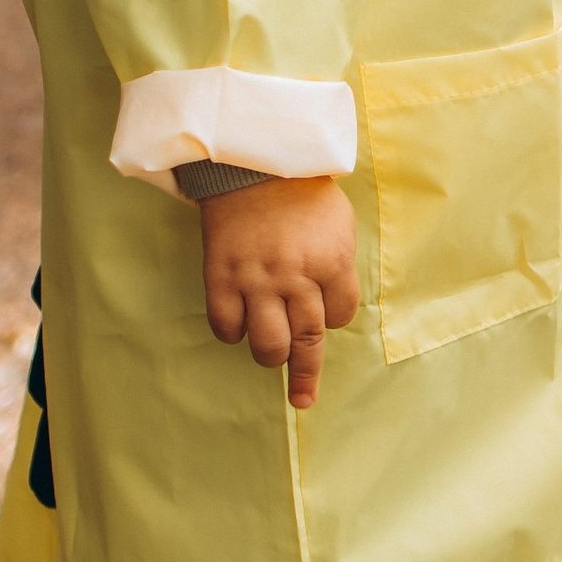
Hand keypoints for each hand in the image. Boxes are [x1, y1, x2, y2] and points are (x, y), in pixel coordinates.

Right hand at [198, 176, 360, 407]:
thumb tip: (330, 309)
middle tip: (304, 398)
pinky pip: (227, 326)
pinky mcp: (222, 277)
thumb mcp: (339, 224)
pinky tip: (238, 326)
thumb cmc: (301, 194)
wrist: (251, 163)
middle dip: (306, 375)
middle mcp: (296, 276)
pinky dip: (232, 334)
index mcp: (332, 261)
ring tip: (270, 358)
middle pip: (307, 341)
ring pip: (268, 344)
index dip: (331, 319)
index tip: (322, 314)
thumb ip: (337, 267)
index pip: (339, 316)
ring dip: (271, 358)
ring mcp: (257, 279)